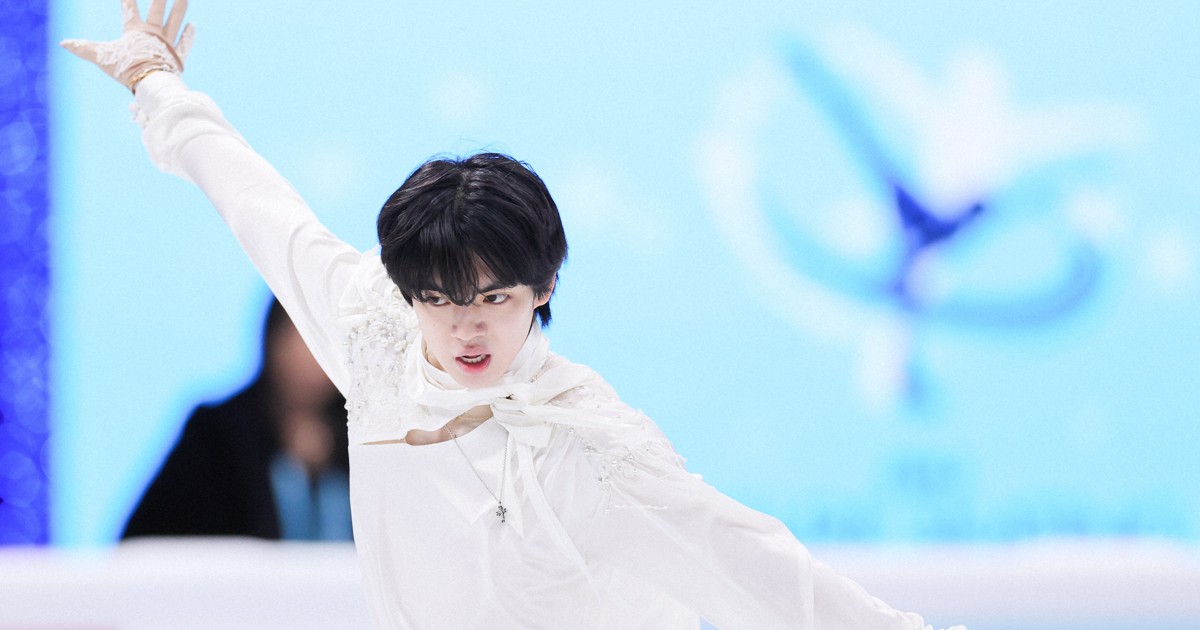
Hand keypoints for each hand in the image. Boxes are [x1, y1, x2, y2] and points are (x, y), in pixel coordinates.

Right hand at [61, 0, 194, 92]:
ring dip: (180, 8)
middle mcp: (153, 33)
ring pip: (175, 21)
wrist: (149, 83)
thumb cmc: (124, 68)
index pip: (129, 8)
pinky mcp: (177, 55)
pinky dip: (189, 35)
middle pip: (158, 9)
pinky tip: (193, 26)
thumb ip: (83, 48)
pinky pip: (184, 43)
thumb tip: (63, 43)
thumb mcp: (101, 56)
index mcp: (135, 30)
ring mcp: (167, 43)